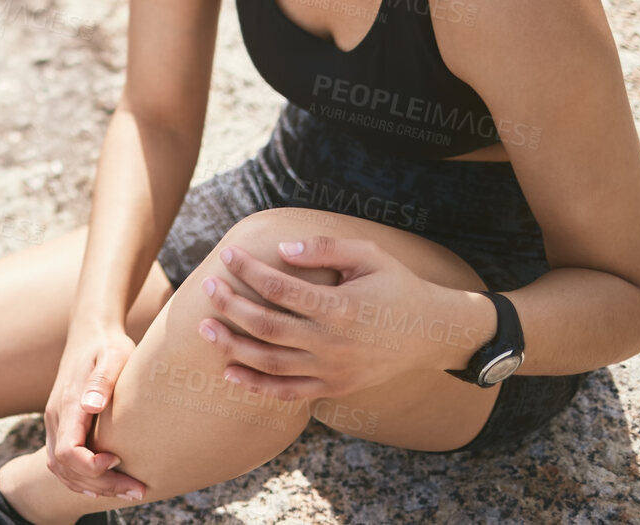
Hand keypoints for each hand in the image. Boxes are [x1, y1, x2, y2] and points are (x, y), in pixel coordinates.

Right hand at [43, 326, 144, 500]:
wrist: (89, 332)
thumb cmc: (107, 344)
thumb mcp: (112, 356)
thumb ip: (101, 380)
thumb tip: (91, 406)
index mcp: (67, 404)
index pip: (67, 452)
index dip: (91, 467)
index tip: (119, 461)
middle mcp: (55, 417)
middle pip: (66, 468)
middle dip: (101, 485)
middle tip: (138, 490)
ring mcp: (55, 422)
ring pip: (60, 470)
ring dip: (91, 486)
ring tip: (127, 491)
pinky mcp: (61, 425)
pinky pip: (61, 463)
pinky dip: (80, 480)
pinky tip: (104, 485)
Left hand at [197, 234, 486, 400]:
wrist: (433, 333)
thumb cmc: (397, 285)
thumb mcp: (369, 255)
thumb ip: (325, 248)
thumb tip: (282, 249)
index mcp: (340, 306)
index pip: (280, 288)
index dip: (249, 270)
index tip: (229, 255)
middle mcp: (334, 342)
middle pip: (267, 325)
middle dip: (231, 305)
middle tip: (208, 286)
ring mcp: (334, 370)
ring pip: (271, 363)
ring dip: (234, 347)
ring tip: (206, 328)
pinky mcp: (335, 387)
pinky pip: (289, 392)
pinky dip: (257, 385)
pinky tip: (231, 371)